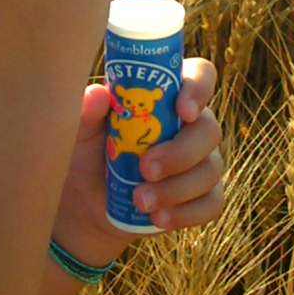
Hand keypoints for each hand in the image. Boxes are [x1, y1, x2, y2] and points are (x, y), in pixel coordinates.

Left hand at [52, 59, 225, 258]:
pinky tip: (159, 218)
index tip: (183, 110)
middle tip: (145, 169)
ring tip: (140, 201)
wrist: (85, 203)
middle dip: (180, 153)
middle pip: (209, 130)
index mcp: (167, 98)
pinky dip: (186, 213)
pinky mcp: (201, 197)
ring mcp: (201, 162)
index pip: (200, 76)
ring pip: (210, 170)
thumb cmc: (87, 153)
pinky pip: (212, 204)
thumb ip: (87, 111)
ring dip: (176, 189)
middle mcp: (191, 126)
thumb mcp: (80, 132)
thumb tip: (98, 94)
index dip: (199, 88)